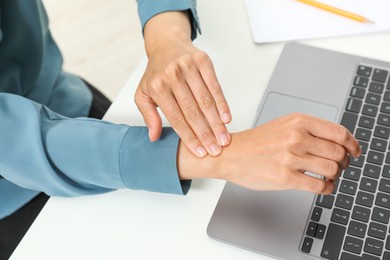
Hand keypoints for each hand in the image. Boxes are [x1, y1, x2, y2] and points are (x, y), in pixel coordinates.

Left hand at [135, 11, 231, 157]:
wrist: (166, 44)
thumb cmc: (156, 73)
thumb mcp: (143, 94)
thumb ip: (148, 115)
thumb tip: (154, 136)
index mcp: (157, 87)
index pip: (176, 118)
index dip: (189, 137)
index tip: (199, 151)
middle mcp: (172, 76)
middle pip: (192, 112)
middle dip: (205, 134)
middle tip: (215, 150)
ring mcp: (188, 67)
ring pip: (205, 101)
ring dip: (216, 122)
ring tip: (223, 138)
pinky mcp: (202, 62)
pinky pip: (215, 86)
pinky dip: (222, 103)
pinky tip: (226, 118)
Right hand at [178, 113, 360, 193]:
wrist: (231, 154)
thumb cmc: (255, 143)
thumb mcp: (283, 125)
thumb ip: (308, 130)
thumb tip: (336, 142)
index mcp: (298, 121)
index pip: (339, 133)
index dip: (352, 144)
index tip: (354, 151)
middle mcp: (296, 137)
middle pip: (338, 153)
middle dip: (343, 163)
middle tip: (340, 166)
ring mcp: (291, 158)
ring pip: (332, 170)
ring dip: (335, 176)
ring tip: (328, 177)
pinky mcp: (285, 178)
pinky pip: (320, 186)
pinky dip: (327, 188)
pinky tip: (322, 186)